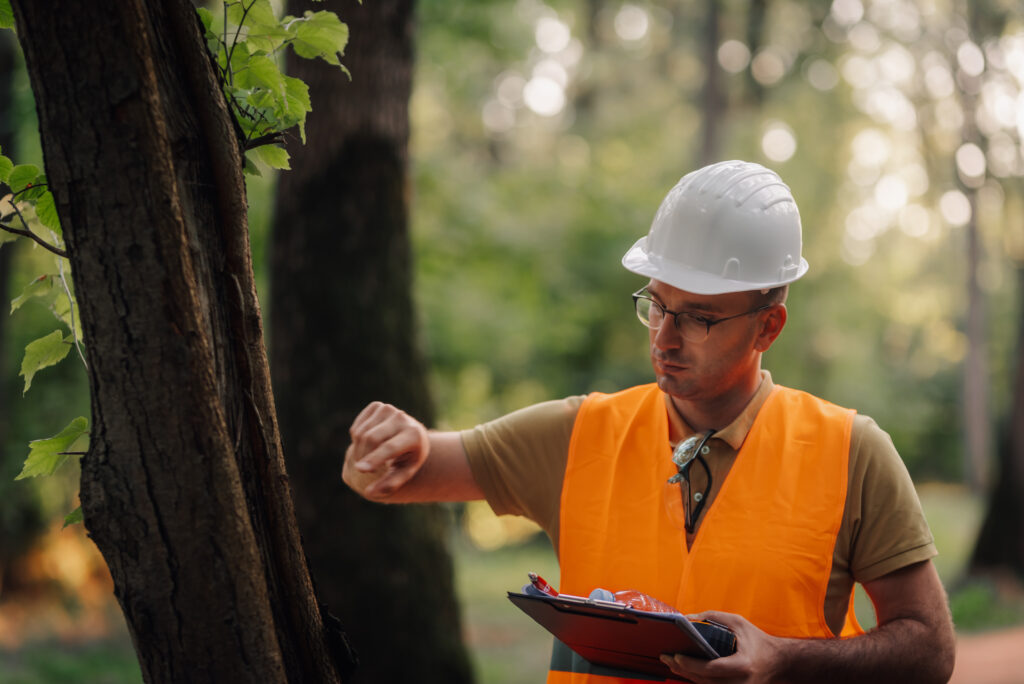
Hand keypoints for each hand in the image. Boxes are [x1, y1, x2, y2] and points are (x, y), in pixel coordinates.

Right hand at [342, 402, 429, 500]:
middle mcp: (402, 418)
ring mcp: (389, 409)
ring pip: (361, 433)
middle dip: (363, 456)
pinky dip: (357, 439)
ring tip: (368, 458)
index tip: (359, 469)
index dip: (374, 459)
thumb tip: (369, 493)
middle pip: (371, 438)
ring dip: (359, 449)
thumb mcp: (405, 472)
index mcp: (413, 435)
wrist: (413, 434)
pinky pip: (357, 426)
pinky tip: (369, 443)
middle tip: (364, 470)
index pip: (390, 447)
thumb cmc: (409, 457)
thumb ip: (389, 484)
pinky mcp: (377, 406)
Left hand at [660, 611, 782, 683]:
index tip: (675, 655)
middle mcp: (740, 682)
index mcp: (743, 665)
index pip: (712, 668)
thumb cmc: (757, 640)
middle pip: (705, 680)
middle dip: (682, 669)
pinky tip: (686, 669)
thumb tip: (687, 619)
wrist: (779, 662)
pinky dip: (698, 679)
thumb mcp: (737, 622)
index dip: (691, 664)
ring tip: (672, 662)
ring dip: (687, 675)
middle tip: (666, 657)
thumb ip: (712, 618)